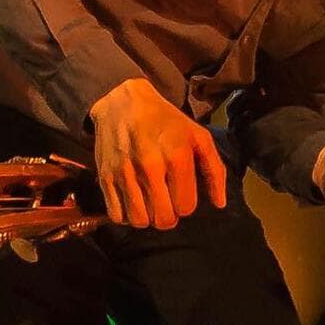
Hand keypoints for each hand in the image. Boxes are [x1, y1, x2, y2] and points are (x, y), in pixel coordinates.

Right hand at [89, 77, 226, 228]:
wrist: (124, 103)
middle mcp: (149, 166)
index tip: (182, 195)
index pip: (186, 207)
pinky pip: (117, 215)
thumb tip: (219, 204)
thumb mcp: (199, 137)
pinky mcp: (105, 177)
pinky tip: (133, 203)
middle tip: (168, 204)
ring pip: (140, 221)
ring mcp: (124, 173)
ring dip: (148, 218)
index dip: (187, 205)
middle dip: (169, 216)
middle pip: (164, 219)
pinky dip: (126, 216)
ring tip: (151, 205)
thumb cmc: (167, 122)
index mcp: (177, 156)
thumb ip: (215, 170)